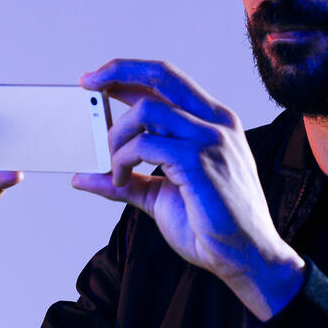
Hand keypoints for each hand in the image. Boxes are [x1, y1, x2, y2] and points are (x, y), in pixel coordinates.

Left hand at [72, 59, 303, 319]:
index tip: (96, 80)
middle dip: (118, 70)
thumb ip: (126, 181)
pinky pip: (144, 144)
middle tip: (86, 83)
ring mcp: (210, 138)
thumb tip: (83, 176)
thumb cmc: (210, 227)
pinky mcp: (199, 159)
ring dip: (116, 137)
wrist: (244, 257)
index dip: (129, 73)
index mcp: (214, 123)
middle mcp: (216, 122)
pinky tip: (121, 180)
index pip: (168, 80)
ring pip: (146, 109)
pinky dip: (122, 161)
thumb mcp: (160, 197)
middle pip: (161, 74)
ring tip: (112, 167)